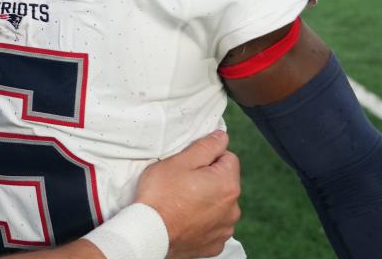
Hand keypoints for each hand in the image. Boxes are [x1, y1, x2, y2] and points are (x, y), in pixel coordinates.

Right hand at [135, 131, 240, 258]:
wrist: (149, 234)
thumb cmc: (161, 196)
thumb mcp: (179, 162)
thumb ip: (206, 147)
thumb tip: (222, 137)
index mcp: (227, 184)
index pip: (228, 157)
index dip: (207, 157)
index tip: (189, 165)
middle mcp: (233, 208)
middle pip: (224, 182)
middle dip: (207, 179)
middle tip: (181, 182)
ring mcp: (225, 228)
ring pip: (219, 204)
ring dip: (206, 200)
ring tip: (181, 202)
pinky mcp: (214, 244)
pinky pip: (213, 225)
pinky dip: (202, 221)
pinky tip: (185, 219)